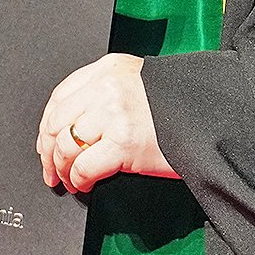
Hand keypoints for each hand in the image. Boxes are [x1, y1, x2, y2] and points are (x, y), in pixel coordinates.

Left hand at [37, 53, 178, 193]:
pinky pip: (85, 166)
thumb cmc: (176, 105)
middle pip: (57, 121)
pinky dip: (78, 180)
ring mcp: (113, 115)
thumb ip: (105, 92)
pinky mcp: (124, 143)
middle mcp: (105, 88)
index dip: (47, 125)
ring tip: (67, 180)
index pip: (60, 96)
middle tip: (50, 169)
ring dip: (61, 169)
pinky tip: (82, 185)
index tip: (45, 142)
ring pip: (66, 145)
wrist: (208, 118)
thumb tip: (75, 123)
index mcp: (106, 69)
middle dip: (47, 150)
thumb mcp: (136, 82)